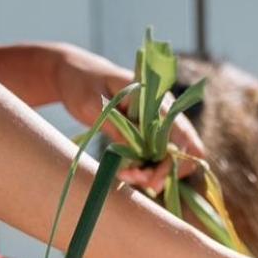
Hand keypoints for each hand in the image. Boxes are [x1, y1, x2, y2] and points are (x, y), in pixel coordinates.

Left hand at [49, 43, 204, 193]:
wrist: (74, 76)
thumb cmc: (81, 83)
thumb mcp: (93, 105)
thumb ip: (117, 127)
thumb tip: (139, 155)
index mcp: (155, 98)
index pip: (184, 134)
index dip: (176, 161)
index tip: (152, 178)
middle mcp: (163, 112)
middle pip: (182, 151)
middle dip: (163, 172)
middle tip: (137, 182)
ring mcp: (157, 124)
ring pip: (169, 158)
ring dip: (153, 173)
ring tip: (127, 176)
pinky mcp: (147, 134)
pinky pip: (155, 158)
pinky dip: (144, 170)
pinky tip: (127, 172)